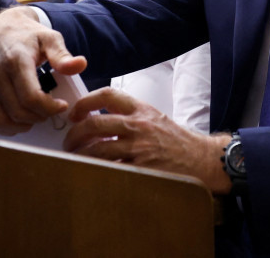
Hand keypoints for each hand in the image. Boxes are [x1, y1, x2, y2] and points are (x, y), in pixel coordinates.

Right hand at [0, 7, 87, 134]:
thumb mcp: (49, 38)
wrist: (1, 29)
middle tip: (51, 110)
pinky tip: (20, 120)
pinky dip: (6, 127)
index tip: (62, 105)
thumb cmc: (28, 35)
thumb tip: (80, 65)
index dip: (49, 107)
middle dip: (39, 116)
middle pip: (18, 111)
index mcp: (15, 61)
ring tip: (37, 116)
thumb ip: (63, 54)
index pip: (31, 97)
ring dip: (22, 125)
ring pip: (2, 120)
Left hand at [64, 87, 232, 193]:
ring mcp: (139, 149)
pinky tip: (91, 174)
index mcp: (141, 109)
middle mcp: (138, 126)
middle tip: (69, 142)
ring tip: (75, 160)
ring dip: (81, 156)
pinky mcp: (141, 171)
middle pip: (95, 124)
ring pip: (97, 151)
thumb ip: (130, 115)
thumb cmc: (176, 140)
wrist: (200, 158)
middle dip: (74, 134)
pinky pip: (110, 171)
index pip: (107, 95)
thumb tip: (98, 120)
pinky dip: (97, 173)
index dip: (85, 102)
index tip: (74, 113)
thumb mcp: (154, 117)